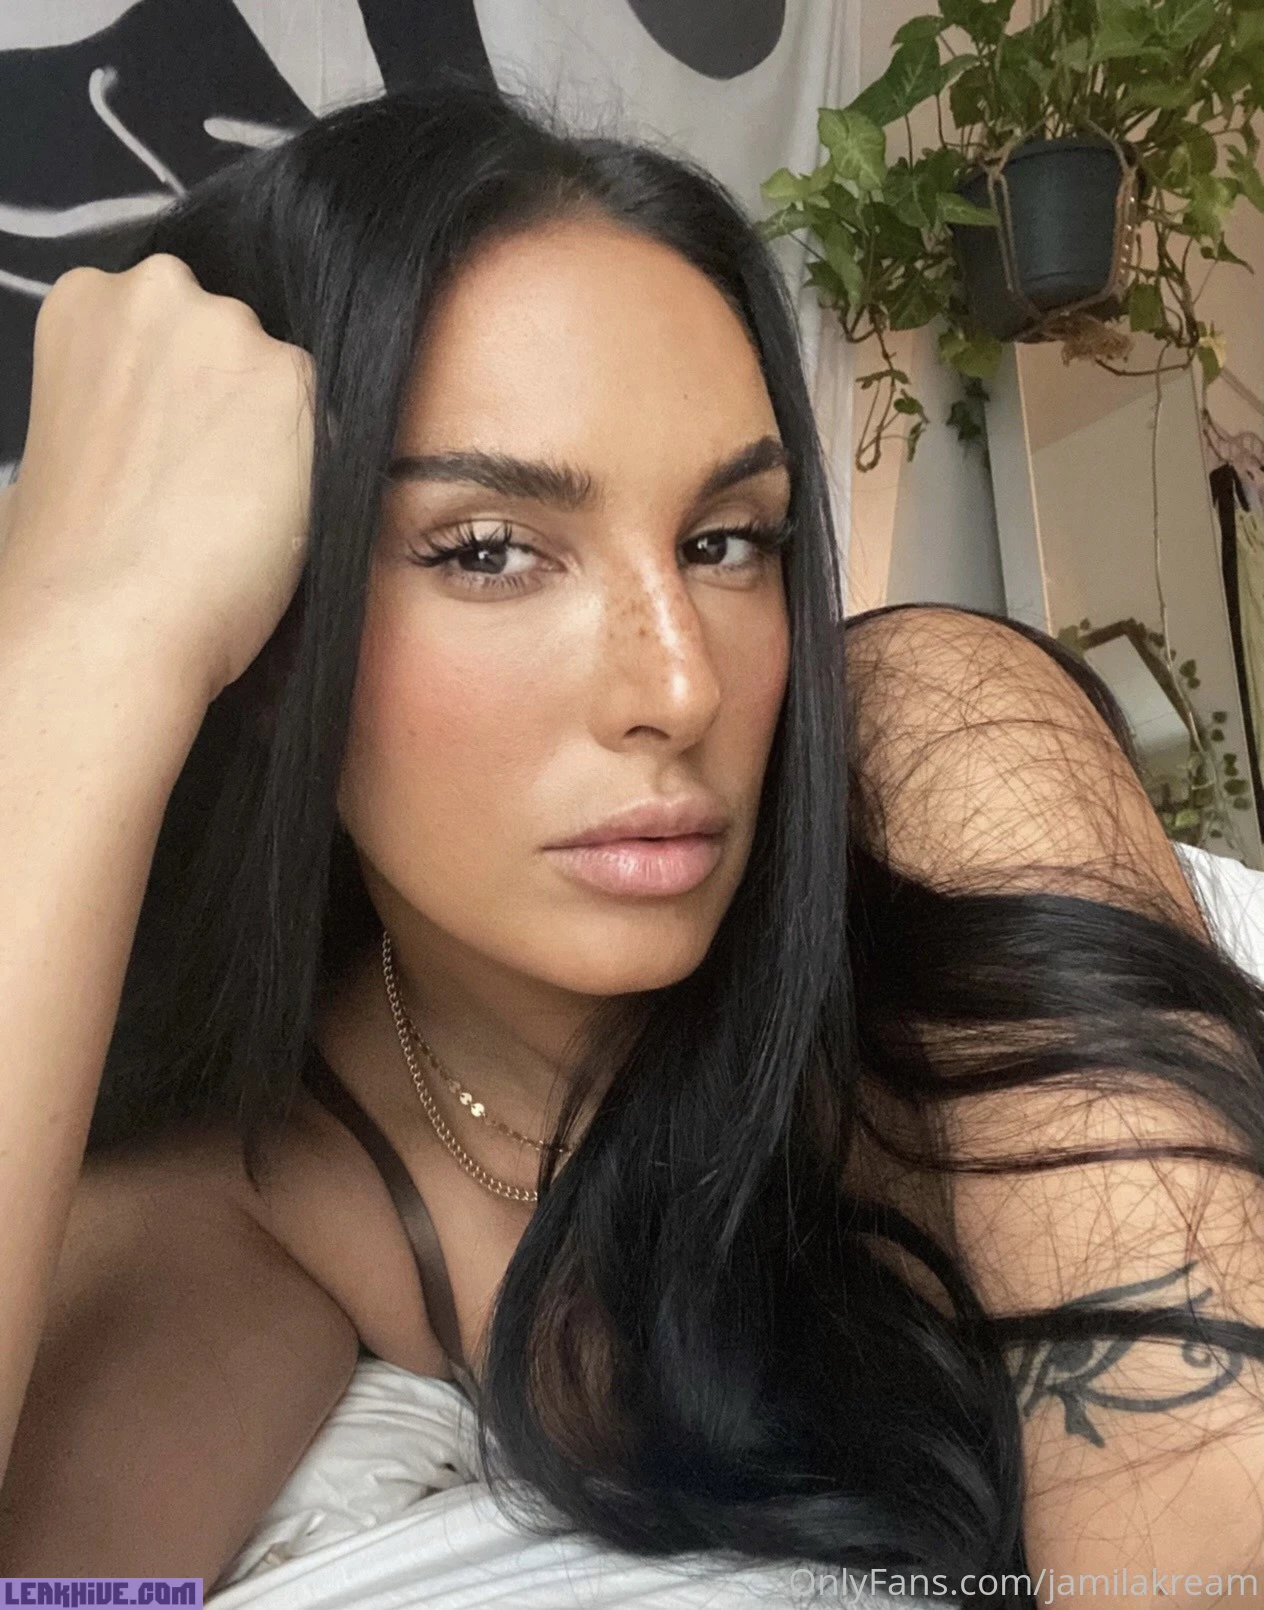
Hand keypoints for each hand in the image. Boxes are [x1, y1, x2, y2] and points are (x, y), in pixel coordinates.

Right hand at [1, 254, 315, 705]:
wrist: (109, 618)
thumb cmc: (71, 551)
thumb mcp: (66, 433)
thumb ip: (118, 391)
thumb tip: (155, 412)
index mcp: (85, 298)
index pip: (171, 321)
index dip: (182, 392)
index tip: (177, 442)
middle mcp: (161, 292)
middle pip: (230, 335)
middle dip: (229, 397)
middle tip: (207, 478)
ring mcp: (232, 330)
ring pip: (282, 375)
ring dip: (276, 430)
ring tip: (238, 505)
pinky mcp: (296, 382)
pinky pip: (329, 421)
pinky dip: (315, 466)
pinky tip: (272, 515)